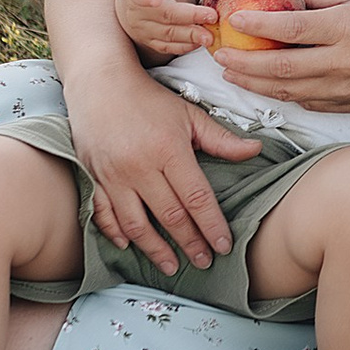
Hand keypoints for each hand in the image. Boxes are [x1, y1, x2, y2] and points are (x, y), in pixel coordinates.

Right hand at [63, 76, 262, 274]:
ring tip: (171, 266)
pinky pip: (104, 214)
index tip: (223, 245)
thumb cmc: (148, 98)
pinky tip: (129, 247)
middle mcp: (140, 167)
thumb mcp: (189, 114)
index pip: (196, 198)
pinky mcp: (93, 178)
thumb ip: (221, 138)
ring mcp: (113, 175)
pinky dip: (116, 234)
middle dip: (189, 243)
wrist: (99, 83)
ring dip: (155, 249)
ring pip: (136, 224)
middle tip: (203, 262)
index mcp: (168, 150)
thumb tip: (255, 150)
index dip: (211, 226)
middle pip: (169, 216)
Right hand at [114, 0, 214, 59]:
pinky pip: (168, 48)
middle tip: (210, 17)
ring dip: (189, 36)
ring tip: (210, 36)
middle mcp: (137, 10)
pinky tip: (202, 42)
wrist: (135, 1)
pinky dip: (185, 46)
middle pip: (162, 16)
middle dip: (186, 18)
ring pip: (166, 36)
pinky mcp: (152, 43)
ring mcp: (143, 29)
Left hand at [204, 0, 349, 113]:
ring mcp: (342, 89)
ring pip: (286, 90)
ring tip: (231, 72)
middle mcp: (342, 62)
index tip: (233, 21)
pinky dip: (280, 94)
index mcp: (345, 29)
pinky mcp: (344, 106)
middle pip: (280, 67)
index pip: (291, 29)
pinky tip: (263, 85)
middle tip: (219, 55)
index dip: (257, 26)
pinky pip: (304, 102)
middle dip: (243, 62)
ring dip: (253, 83)